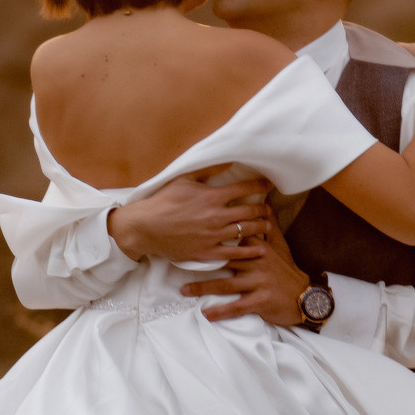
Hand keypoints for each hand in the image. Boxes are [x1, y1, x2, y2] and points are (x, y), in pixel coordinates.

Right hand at [105, 166, 275, 263]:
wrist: (145, 228)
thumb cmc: (163, 201)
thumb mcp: (184, 180)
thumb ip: (208, 171)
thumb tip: (227, 161)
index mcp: (211, 196)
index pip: (244, 189)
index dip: (260, 186)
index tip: (269, 184)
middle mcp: (216, 216)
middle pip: (249, 211)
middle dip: (263, 209)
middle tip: (269, 208)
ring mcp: (213, 235)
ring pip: (245, 231)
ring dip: (260, 228)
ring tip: (267, 226)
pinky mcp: (207, 252)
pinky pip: (234, 253)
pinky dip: (249, 252)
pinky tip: (259, 250)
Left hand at [185, 219, 311, 325]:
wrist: (305, 297)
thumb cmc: (287, 270)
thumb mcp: (280, 245)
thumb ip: (269, 224)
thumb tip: (265, 200)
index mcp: (259, 247)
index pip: (233, 238)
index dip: (212, 237)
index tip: (191, 234)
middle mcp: (258, 262)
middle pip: (224, 260)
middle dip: (201, 261)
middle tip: (178, 261)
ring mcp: (259, 282)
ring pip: (226, 284)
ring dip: (203, 288)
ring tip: (184, 290)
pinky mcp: (260, 301)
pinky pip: (236, 307)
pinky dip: (220, 311)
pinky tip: (205, 314)